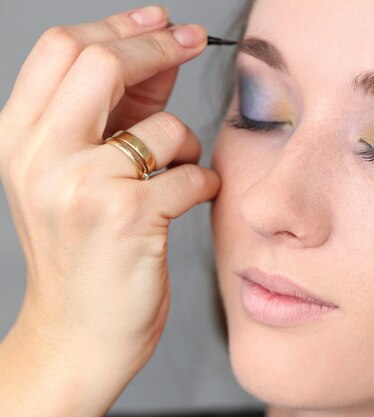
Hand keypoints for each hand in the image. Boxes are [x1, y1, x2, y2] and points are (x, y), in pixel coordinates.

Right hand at [0, 4, 218, 394]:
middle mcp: (40, 157)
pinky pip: (192, 175)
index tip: (163, 19)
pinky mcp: (127, 217)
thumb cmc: (86, 251)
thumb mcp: (81, 173)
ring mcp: (81, 186)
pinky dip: (204, 184)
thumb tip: (161, 54)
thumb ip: (115, 113)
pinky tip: (191, 200)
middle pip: (102, 62)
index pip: (62, 49)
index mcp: (21, 139)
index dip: (120, 25)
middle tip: (192, 42)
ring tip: (177, 174)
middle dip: (159, 46)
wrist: (78, 333)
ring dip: (188, 145)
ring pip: (164, 128)